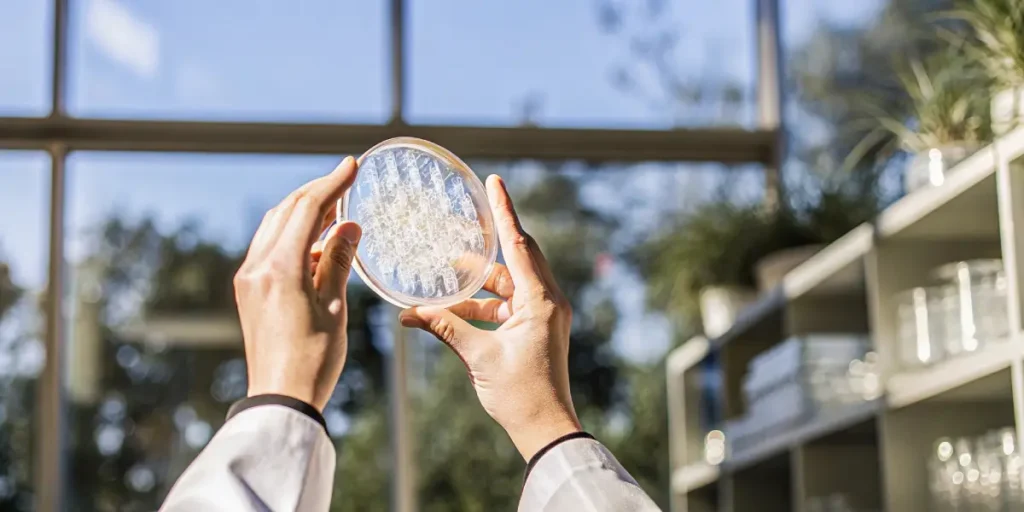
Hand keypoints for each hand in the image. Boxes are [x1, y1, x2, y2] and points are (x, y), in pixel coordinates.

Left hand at [234, 157, 361, 411]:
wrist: (281, 398)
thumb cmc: (313, 359)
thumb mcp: (335, 307)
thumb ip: (338, 260)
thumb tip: (349, 225)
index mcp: (280, 268)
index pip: (307, 209)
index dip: (332, 183)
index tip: (352, 165)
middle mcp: (257, 267)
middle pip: (286, 211)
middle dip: (316, 192)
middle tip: (345, 180)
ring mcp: (249, 279)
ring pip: (275, 227)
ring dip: (304, 212)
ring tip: (336, 209)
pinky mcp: (249, 291)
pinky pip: (270, 248)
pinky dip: (293, 235)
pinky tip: (317, 242)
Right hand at [400, 175, 580, 460]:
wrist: (545, 429)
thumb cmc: (520, 394)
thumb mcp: (478, 357)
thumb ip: (446, 328)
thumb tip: (411, 313)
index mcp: (541, 300)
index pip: (519, 244)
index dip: (504, 210)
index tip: (495, 181)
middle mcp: (547, 301)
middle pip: (514, 258)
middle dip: (485, 245)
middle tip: (464, 222)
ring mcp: (543, 315)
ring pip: (505, 285)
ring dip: (474, 287)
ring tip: (439, 285)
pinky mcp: (535, 329)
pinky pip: (505, 305)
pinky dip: (480, 306)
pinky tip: (448, 313)